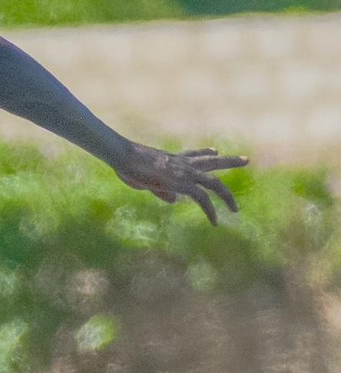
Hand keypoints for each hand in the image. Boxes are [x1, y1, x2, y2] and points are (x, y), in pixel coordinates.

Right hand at [110, 142, 246, 223]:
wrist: (125, 156)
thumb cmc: (127, 165)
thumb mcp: (143, 179)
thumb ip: (161, 190)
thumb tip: (174, 201)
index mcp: (172, 159)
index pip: (192, 154)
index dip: (204, 153)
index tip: (215, 151)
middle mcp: (183, 163)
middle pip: (211, 161)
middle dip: (229, 161)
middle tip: (246, 160)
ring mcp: (185, 172)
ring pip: (215, 182)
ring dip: (227, 196)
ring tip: (236, 209)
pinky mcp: (182, 183)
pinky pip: (202, 199)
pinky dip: (210, 210)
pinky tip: (215, 222)